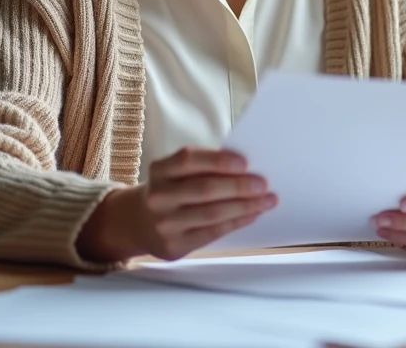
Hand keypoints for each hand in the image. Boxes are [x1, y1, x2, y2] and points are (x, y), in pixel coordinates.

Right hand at [77, 147, 276, 263]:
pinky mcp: (174, 245)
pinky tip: (252, 214)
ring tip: (266, 200)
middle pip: (205, 189)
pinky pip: (213, 233)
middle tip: (263, 184)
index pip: (189, 159)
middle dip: (238, 186)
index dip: (218, 161)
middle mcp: (158, 196)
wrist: (138, 223)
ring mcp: (165, 224)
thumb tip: (247, 169)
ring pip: (212, 214)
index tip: (246, 162)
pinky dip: (236, 222)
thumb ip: (203, 167)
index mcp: (159, 170)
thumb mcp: (174, 172)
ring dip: (245, 206)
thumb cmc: (170, 189)